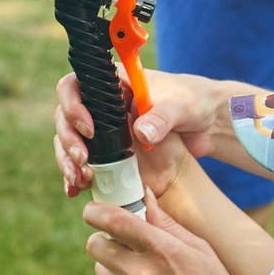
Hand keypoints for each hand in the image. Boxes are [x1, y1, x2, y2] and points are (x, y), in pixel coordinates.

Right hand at [54, 67, 232, 198]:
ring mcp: (104, 131)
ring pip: (70, 143)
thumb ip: (161, 118)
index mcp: (113, 85)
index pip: (74, 86)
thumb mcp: (180, 106)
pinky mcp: (110, 154)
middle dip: (68, 140)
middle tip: (83, 160)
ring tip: (80, 179)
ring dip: (68, 161)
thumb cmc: (193, 101)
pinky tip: (76, 190)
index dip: (72, 105)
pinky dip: (76, 177)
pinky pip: (84, 164)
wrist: (208, 125)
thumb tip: (142, 134)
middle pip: (65, 118)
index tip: (89, 128)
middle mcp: (102, 106)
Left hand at [82, 196, 273, 274]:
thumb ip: (166, 224)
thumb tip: (145, 199)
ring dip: (114, 265)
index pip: (112, 222)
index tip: (94, 210)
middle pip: (95, 245)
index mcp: (160, 250)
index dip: (96, 211)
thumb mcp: (200, 249)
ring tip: (142, 272)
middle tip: (122, 242)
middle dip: (103, 239)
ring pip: (101, 270)